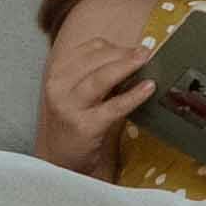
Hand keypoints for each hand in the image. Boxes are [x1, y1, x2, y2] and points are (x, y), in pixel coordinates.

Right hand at [37, 32, 154, 176]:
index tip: (133, 48)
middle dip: (124, 53)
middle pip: (96, 59)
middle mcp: (59, 87)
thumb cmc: (74, 121)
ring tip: (145, 61)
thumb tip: (133, 54)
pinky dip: (133, 95)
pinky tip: (148, 89)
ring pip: (101, 78)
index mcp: (58, 73)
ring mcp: (70, 107)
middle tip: (145, 52)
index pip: (88, 49)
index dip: (114, 46)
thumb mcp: (77, 91)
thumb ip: (96, 72)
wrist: (61, 159)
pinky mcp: (85, 126)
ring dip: (126, 66)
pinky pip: (114, 106)